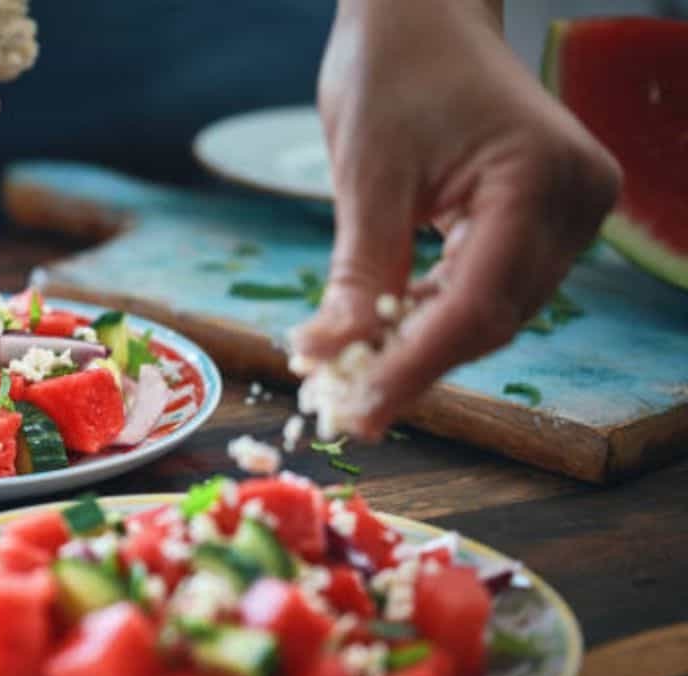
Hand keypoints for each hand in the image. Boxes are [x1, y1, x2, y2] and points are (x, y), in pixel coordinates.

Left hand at [291, 0, 619, 437]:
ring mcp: (567, 212)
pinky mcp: (542, 220)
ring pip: (492, 312)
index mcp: (539, 180)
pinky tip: (388, 334)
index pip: (478, 305)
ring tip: (358, 376)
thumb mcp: (366, 175)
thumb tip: (328, 356)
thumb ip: (359, 273)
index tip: (361, 411)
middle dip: (417, 364)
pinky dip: (436, 315)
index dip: (415, 367)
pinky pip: (489, 287)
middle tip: (350, 406)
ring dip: (425, 346)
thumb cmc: (393, 71)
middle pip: (492, 318)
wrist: (422, 16)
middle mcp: (573, 202)